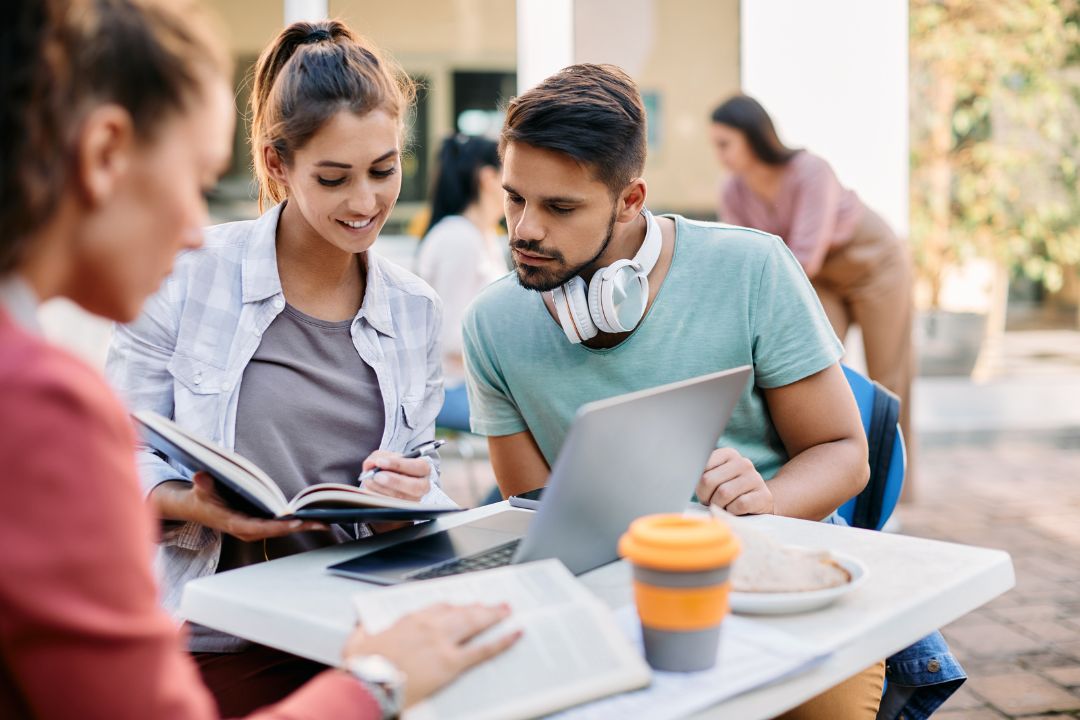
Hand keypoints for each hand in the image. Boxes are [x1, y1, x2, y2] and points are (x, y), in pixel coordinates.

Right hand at [150, 472, 326, 541]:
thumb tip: (201, 476)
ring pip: (281, 529)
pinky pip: (280, 526)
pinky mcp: (259, 525)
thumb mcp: (200, 489)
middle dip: (299, 526)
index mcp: (234, 523)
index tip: (295, 522)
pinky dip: (297, 522)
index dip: (277, 526)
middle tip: (323, 522)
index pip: (258, 528)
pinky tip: (315, 517)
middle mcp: (247, 530)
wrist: (197, 508)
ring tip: (327, 520)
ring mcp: (254, 529)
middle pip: (276, 531)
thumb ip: (202, 484)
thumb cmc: (201, 498)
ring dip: (303, 525)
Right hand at [344, 602, 519, 707]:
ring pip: (474, 624)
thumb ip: (364, 630)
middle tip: (496, 604)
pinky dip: (502, 641)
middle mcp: (429, 626)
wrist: (367, 686)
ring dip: (493, 616)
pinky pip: (483, 649)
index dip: (454, 607)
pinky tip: (514, 635)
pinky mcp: (451, 663)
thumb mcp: (358, 642)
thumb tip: (362, 627)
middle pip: (462, 611)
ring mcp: (442, 643)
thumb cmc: (362, 669)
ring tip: (507, 612)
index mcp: (409, 620)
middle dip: (480, 607)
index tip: (462, 606)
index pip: (439, 607)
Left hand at [360, 450, 431, 501]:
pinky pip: (391, 505)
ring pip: (400, 498)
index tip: (381, 462)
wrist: (388, 482)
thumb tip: (372, 463)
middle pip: (414, 486)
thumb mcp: (386, 457)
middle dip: (393, 481)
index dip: (399, 464)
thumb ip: (379, 457)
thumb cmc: (391, 468)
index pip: (418, 466)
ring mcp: (414, 499)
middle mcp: (423, 485)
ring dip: (382, 488)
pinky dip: (378, 496)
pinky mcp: (403, 509)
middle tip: (377, 475)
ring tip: (370, 480)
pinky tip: (371, 489)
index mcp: (423, 468)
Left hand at [696, 448, 773, 515]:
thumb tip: (684, 479)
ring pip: (723, 494)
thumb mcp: (716, 478)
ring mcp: (755, 478)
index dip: (698, 484)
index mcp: (728, 454)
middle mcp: (743, 462)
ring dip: (718, 505)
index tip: (703, 490)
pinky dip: (732, 512)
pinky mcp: (764, 496)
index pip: (702, 466)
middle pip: (708, 480)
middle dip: (705, 496)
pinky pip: (739, 505)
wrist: (758, 503)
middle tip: (710, 502)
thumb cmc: (729, 491)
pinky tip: (735, 510)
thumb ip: (702, 475)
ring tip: (723, 506)